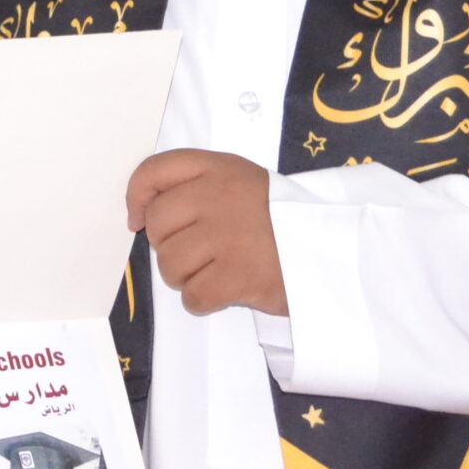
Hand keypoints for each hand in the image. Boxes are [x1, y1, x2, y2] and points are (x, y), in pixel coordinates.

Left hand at [126, 148, 286, 315]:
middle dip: (168, 245)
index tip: (138, 219)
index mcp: (220, 168)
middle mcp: (220, 196)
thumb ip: (191, 186)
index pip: (155, 170)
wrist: (331, 249)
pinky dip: (202, 300)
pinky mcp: (239, 275)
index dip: (136, 196)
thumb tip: (137, 217)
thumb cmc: (277, 218)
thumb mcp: (239, 182)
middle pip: (157, 225)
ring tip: (215, 270)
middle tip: (199, 251)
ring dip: (185, 276)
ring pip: (170, 265)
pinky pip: (193, 296)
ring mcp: (228, 236)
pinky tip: (225, 289)